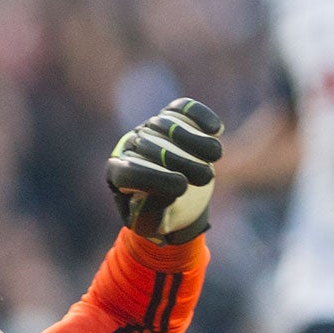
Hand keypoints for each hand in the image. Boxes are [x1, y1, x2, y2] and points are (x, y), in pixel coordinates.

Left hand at [108, 98, 223, 241]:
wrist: (175, 198)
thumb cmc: (160, 213)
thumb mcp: (151, 224)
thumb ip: (150, 216)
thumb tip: (161, 195)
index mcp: (117, 174)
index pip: (128, 173)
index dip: (154, 179)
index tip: (182, 188)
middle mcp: (130, 146)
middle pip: (149, 146)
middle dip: (181, 161)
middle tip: (205, 178)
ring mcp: (150, 129)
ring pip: (167, 124)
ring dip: (195, 139)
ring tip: (216, 156)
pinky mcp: (171, 117)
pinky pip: (181, 108)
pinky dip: (199, 114)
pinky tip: (216, 129)